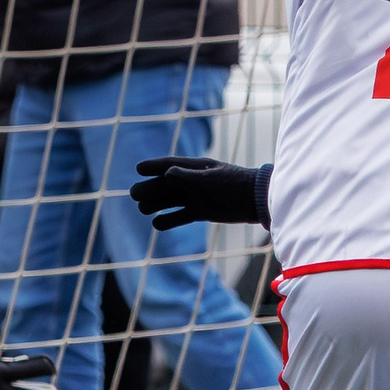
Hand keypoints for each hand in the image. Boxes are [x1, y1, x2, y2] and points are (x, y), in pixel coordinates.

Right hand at [131, 158, 269, 230]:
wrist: (256, 200)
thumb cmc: (236, 183)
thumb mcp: (212, 178)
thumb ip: (189, 176)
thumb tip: (166, 173)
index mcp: (195, 168)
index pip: (170, 165)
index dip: (153, 166)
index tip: (138, 169)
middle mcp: (192, 182)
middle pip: (165, 185)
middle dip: (149, 188)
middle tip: (133, 194)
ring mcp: (196, 197)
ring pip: (170, 200)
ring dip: (156, 204)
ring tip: (142, 209)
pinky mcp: (201, 212)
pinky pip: (180, 216)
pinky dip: (169, 220)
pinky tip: (157, 224)